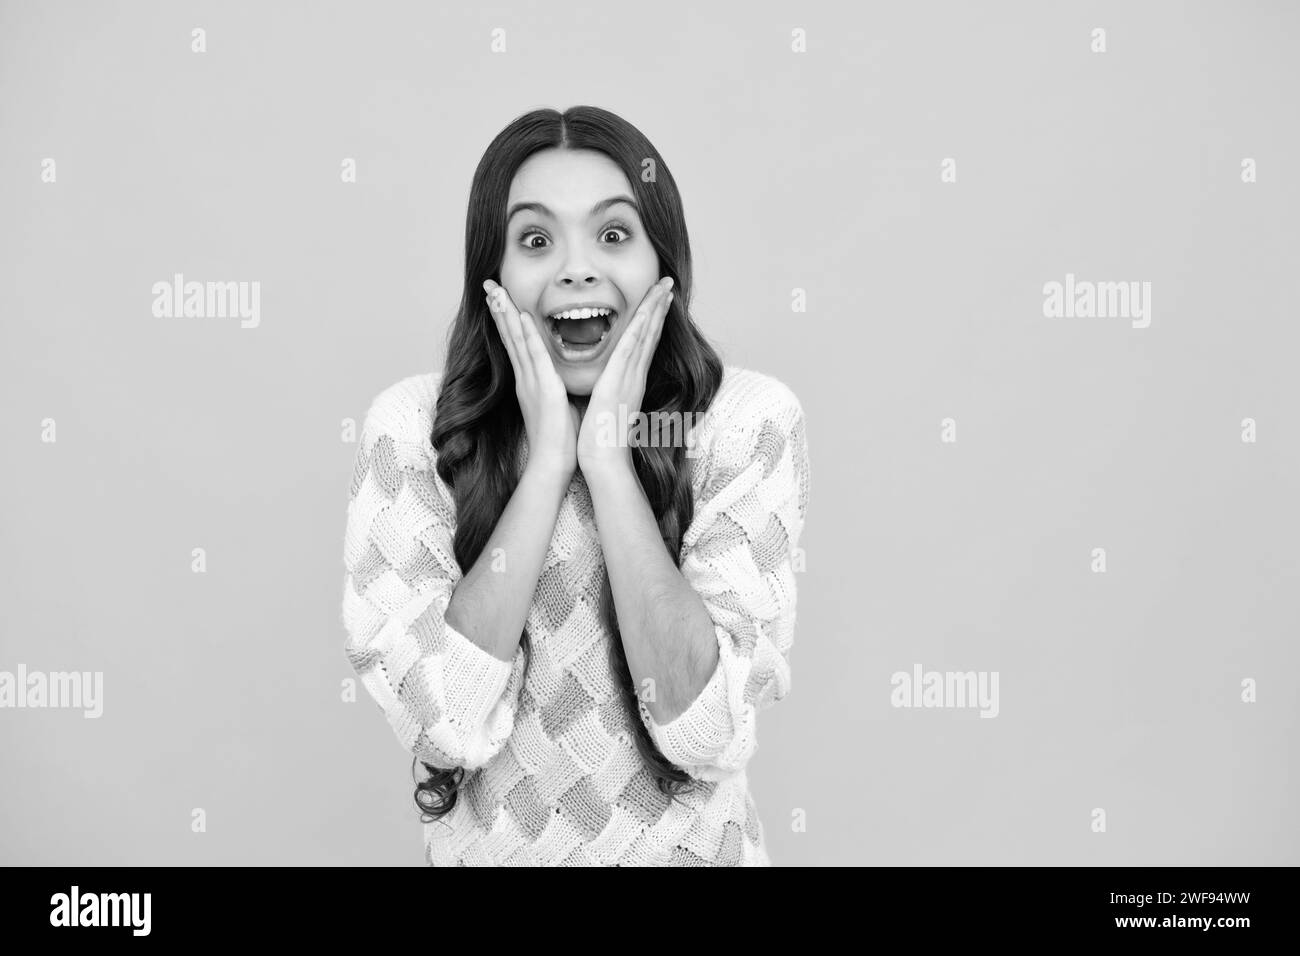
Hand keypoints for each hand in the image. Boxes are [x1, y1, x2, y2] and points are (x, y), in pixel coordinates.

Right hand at [484, 279, 579, 481]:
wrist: (553, 465)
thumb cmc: (559, 440)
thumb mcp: (557, 406)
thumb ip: (555, 389)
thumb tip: (562, 381)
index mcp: (530, 383)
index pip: (516, 344)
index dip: (507, 321)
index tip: (500, 299)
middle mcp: (526, 379)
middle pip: (509, 337)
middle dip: (499, 310)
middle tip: (488, 284)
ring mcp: (532, 383)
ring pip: (517, 341)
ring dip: (507, 315)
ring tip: (496, 291)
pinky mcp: (544, 389)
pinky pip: (534, 358)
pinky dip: (527, 337)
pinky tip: (521, 318)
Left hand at [577, 276, 673, 475]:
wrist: (604, 462)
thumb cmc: (602, 441)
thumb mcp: (607, 408)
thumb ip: (610, 392)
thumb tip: (606, 384)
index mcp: (631, 381)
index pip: (644, 344)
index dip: (653, 320)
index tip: (659, 300)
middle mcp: (634, 377)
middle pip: (651, 334)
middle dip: (659, 307)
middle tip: (668, 283)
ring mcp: (629, 379)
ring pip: (645, 337)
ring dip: (654, 310)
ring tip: (663, 288)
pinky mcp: (618, 383)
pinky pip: (630, 350)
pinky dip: (639, 330)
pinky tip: (645, 312)